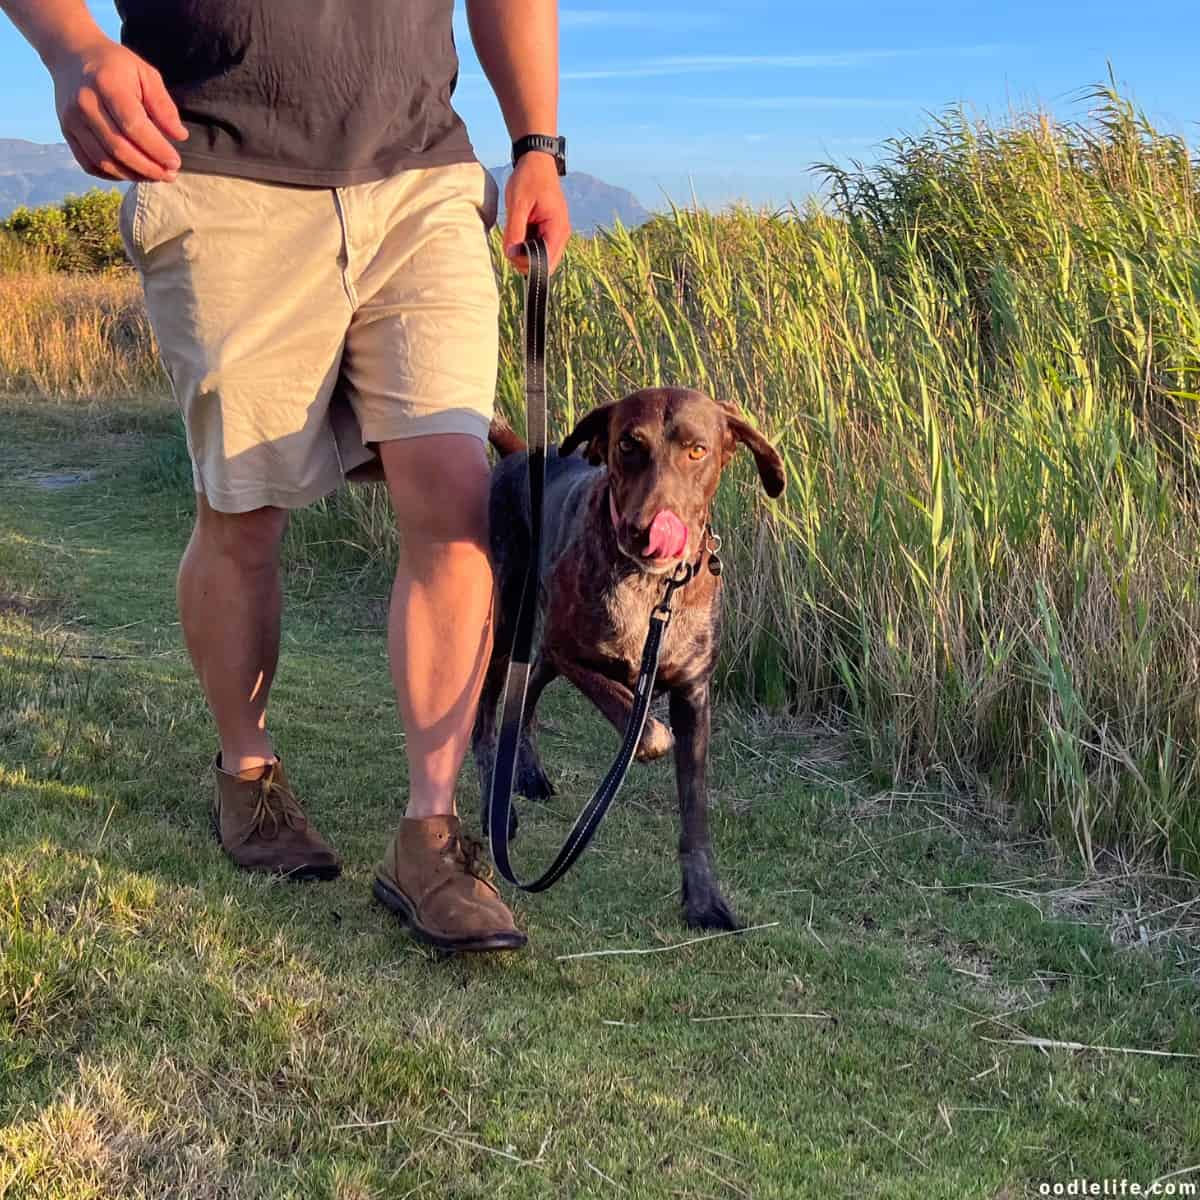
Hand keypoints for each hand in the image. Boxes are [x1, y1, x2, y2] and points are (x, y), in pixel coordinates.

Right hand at [50, 36, 187, 182]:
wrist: (72, 55)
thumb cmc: (115, 65)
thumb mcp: (145, 74)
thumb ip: (163, 105)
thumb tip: (180, 136)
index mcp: (107, 84)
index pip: (133, 126)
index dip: (156, 149)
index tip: (175, 163)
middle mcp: (85, 103)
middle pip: (119, 148)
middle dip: (149, 168)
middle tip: (170, 175)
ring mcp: (72, 119)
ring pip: (104, 161)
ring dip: (133, 175)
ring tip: (155, 175)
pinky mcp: (66, 132)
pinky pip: (89, 164)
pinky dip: (113, 175)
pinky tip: (132, 172)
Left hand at [503, 152, 569, 273]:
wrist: (536, 161)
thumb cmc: (529, 178)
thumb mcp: (518, 203)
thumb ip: (515, 231)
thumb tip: (511, 254)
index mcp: (557, 228)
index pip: (546, 262)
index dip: (528, 264)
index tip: (511, 250)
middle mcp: (561, 235)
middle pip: (545, 266)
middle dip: (525, 261)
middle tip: (510, 242)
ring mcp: (557, 234)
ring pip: (541, 259)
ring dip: (525, 253)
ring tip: (515, 233)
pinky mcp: (551, 232)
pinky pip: (539, 249)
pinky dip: (527, 246)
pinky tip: (520, 231)